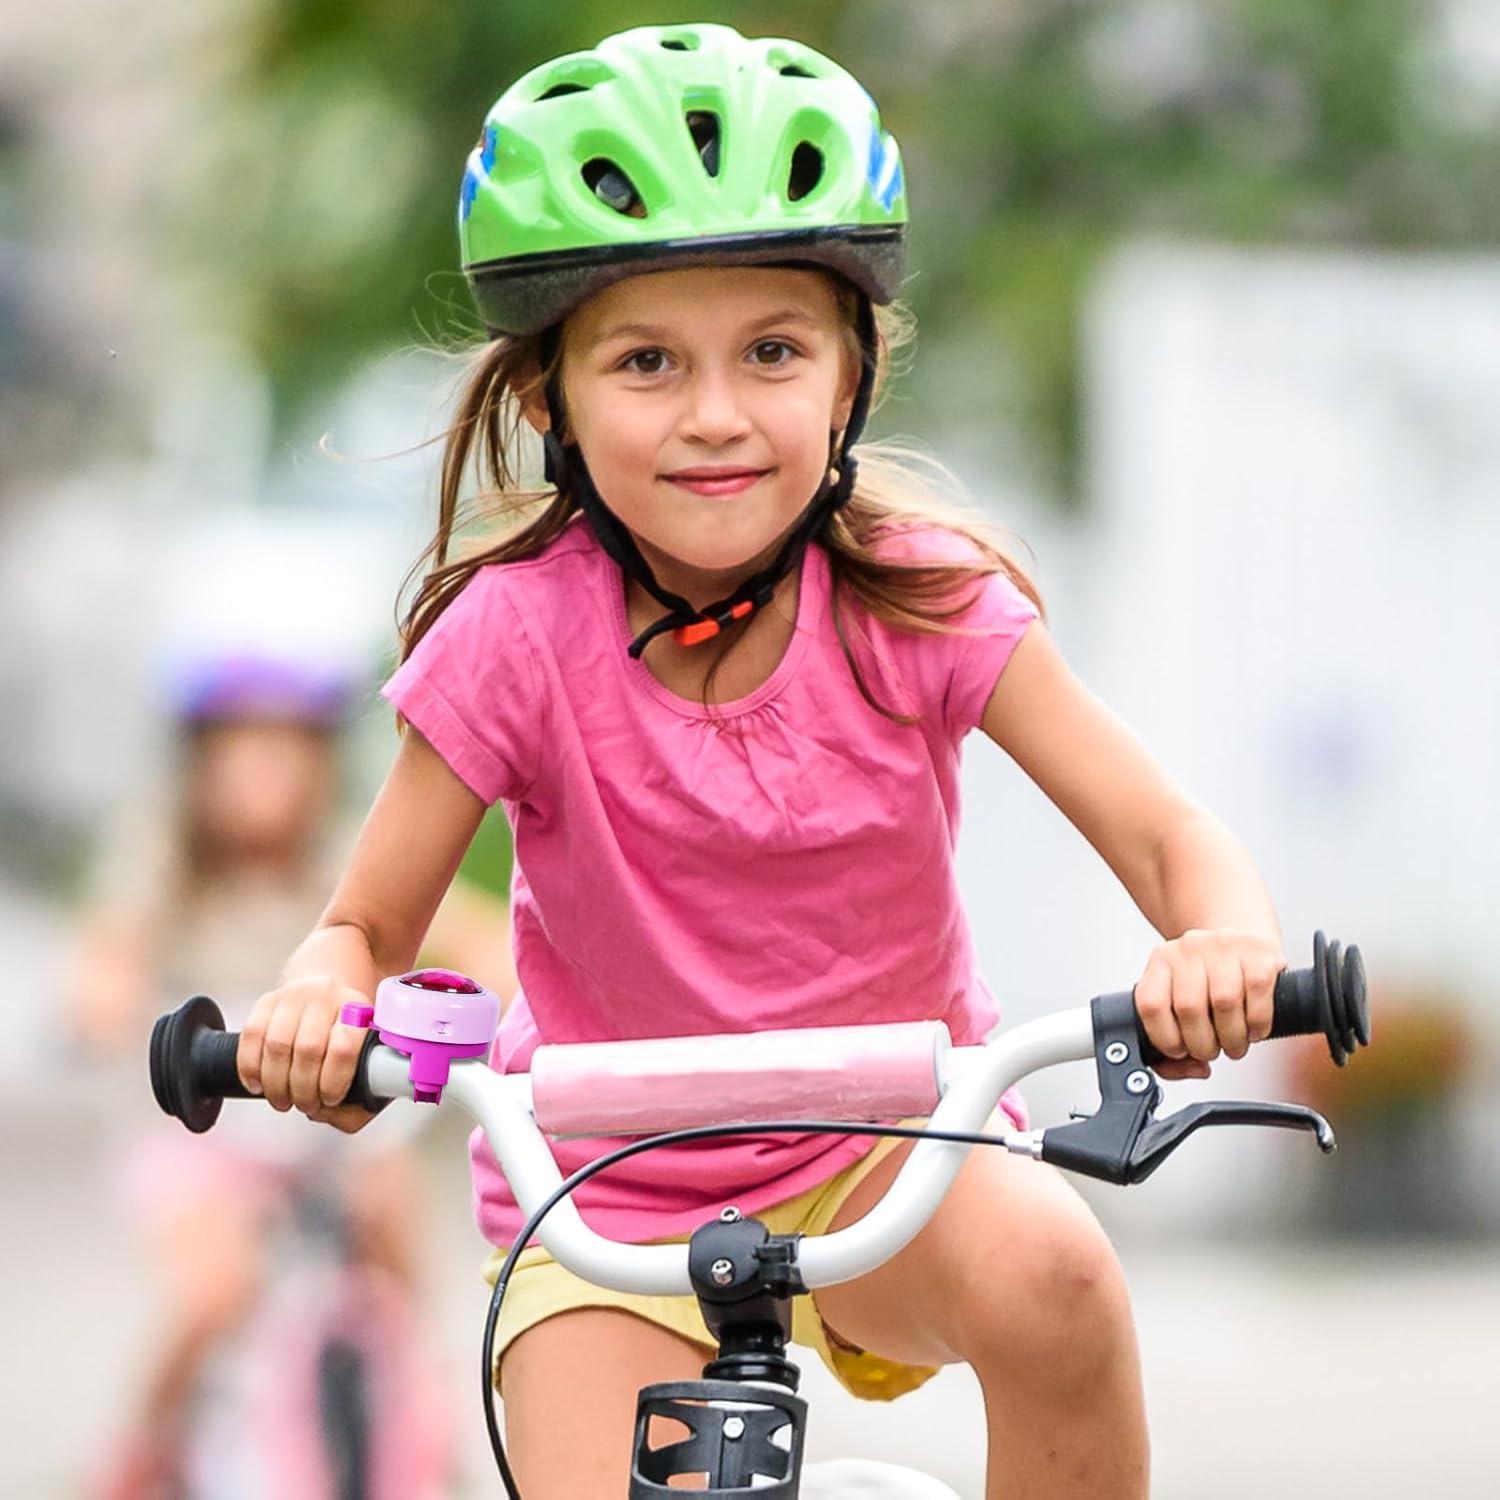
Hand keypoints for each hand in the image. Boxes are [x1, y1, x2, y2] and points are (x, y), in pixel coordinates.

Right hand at [238, 976, 376, 1133]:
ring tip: (282, 1102)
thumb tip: (334, 1115)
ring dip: (275, 1084)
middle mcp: (327, 996)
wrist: (336, 963)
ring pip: (277, 1045)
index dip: (333, 1082)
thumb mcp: (371, 1036)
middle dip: (302, 1090)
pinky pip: (251, 1034)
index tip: (330, 1100)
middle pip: (308, 1051)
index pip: (343, 1048)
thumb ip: (362, 1078)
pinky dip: (249, 1066)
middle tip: (304, 1106)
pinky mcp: (268, 998)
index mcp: (358, 1007)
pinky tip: (257, 1086)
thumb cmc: (352, 1017)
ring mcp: (295, 994)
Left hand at [1134, 929, 1282, 1080]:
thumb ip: (1174, 1042)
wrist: (1242, 939)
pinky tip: (1254, 1030)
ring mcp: (1223, 946)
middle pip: (1189, 1008)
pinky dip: (1257, 1024)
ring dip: (1232, 1038)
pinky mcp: (1257, 952)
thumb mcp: (1181, 998)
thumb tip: (1195, 1069)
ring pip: (1224, 1003)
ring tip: (1234, 1045)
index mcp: (1161, 961)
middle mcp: (1188, 949)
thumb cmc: (1210, 979)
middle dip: (1203, 1045)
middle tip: (1212, 1051)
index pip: (1151, 1005)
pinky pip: (1257, 994)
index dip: (1165, 1039)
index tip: (1180, 1051)